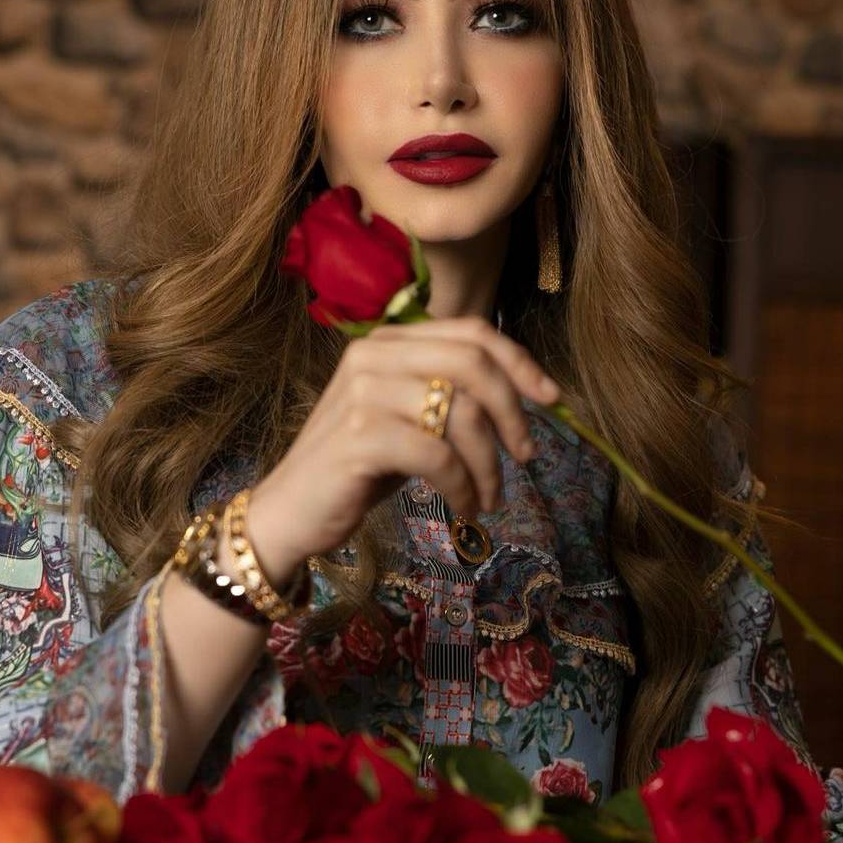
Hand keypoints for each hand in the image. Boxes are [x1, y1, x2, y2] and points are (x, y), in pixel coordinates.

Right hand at [246, 315, 561, 575]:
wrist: (289, 511)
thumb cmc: (358, 467)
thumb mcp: (409, 419)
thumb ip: (451, 395)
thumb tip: (526, 395)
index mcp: (388, 340)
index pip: (471, 331)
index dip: (519, 361)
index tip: (552, 398)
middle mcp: (373, 354)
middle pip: (473, 364)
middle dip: (513, 413)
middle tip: (526, 455)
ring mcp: (364, 392)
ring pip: (461, 414)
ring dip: (488, 465)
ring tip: (487, 498)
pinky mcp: (360, 436)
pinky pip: (438, 456)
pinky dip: (462, 487)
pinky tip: (463, 508)